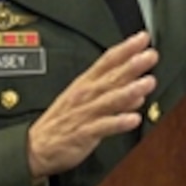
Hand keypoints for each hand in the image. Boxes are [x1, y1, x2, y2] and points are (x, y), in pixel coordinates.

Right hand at [26, 30, 157, 178]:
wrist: (35, 147)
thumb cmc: (61, 122)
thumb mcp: (84, 101)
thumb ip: (113, 94)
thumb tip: (138, 90)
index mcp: (85, 84)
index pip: (107, 61)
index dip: (125, 48)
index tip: (143, 38)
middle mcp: (86, 95)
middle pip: (111, 77)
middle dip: (132, 65)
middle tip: (150, 55)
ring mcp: (85, 113)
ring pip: (110, 100)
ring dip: (130, 90)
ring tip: (147, 83)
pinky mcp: (83, 133)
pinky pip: (103, 127)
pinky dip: (118, 122)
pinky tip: (133, 119)